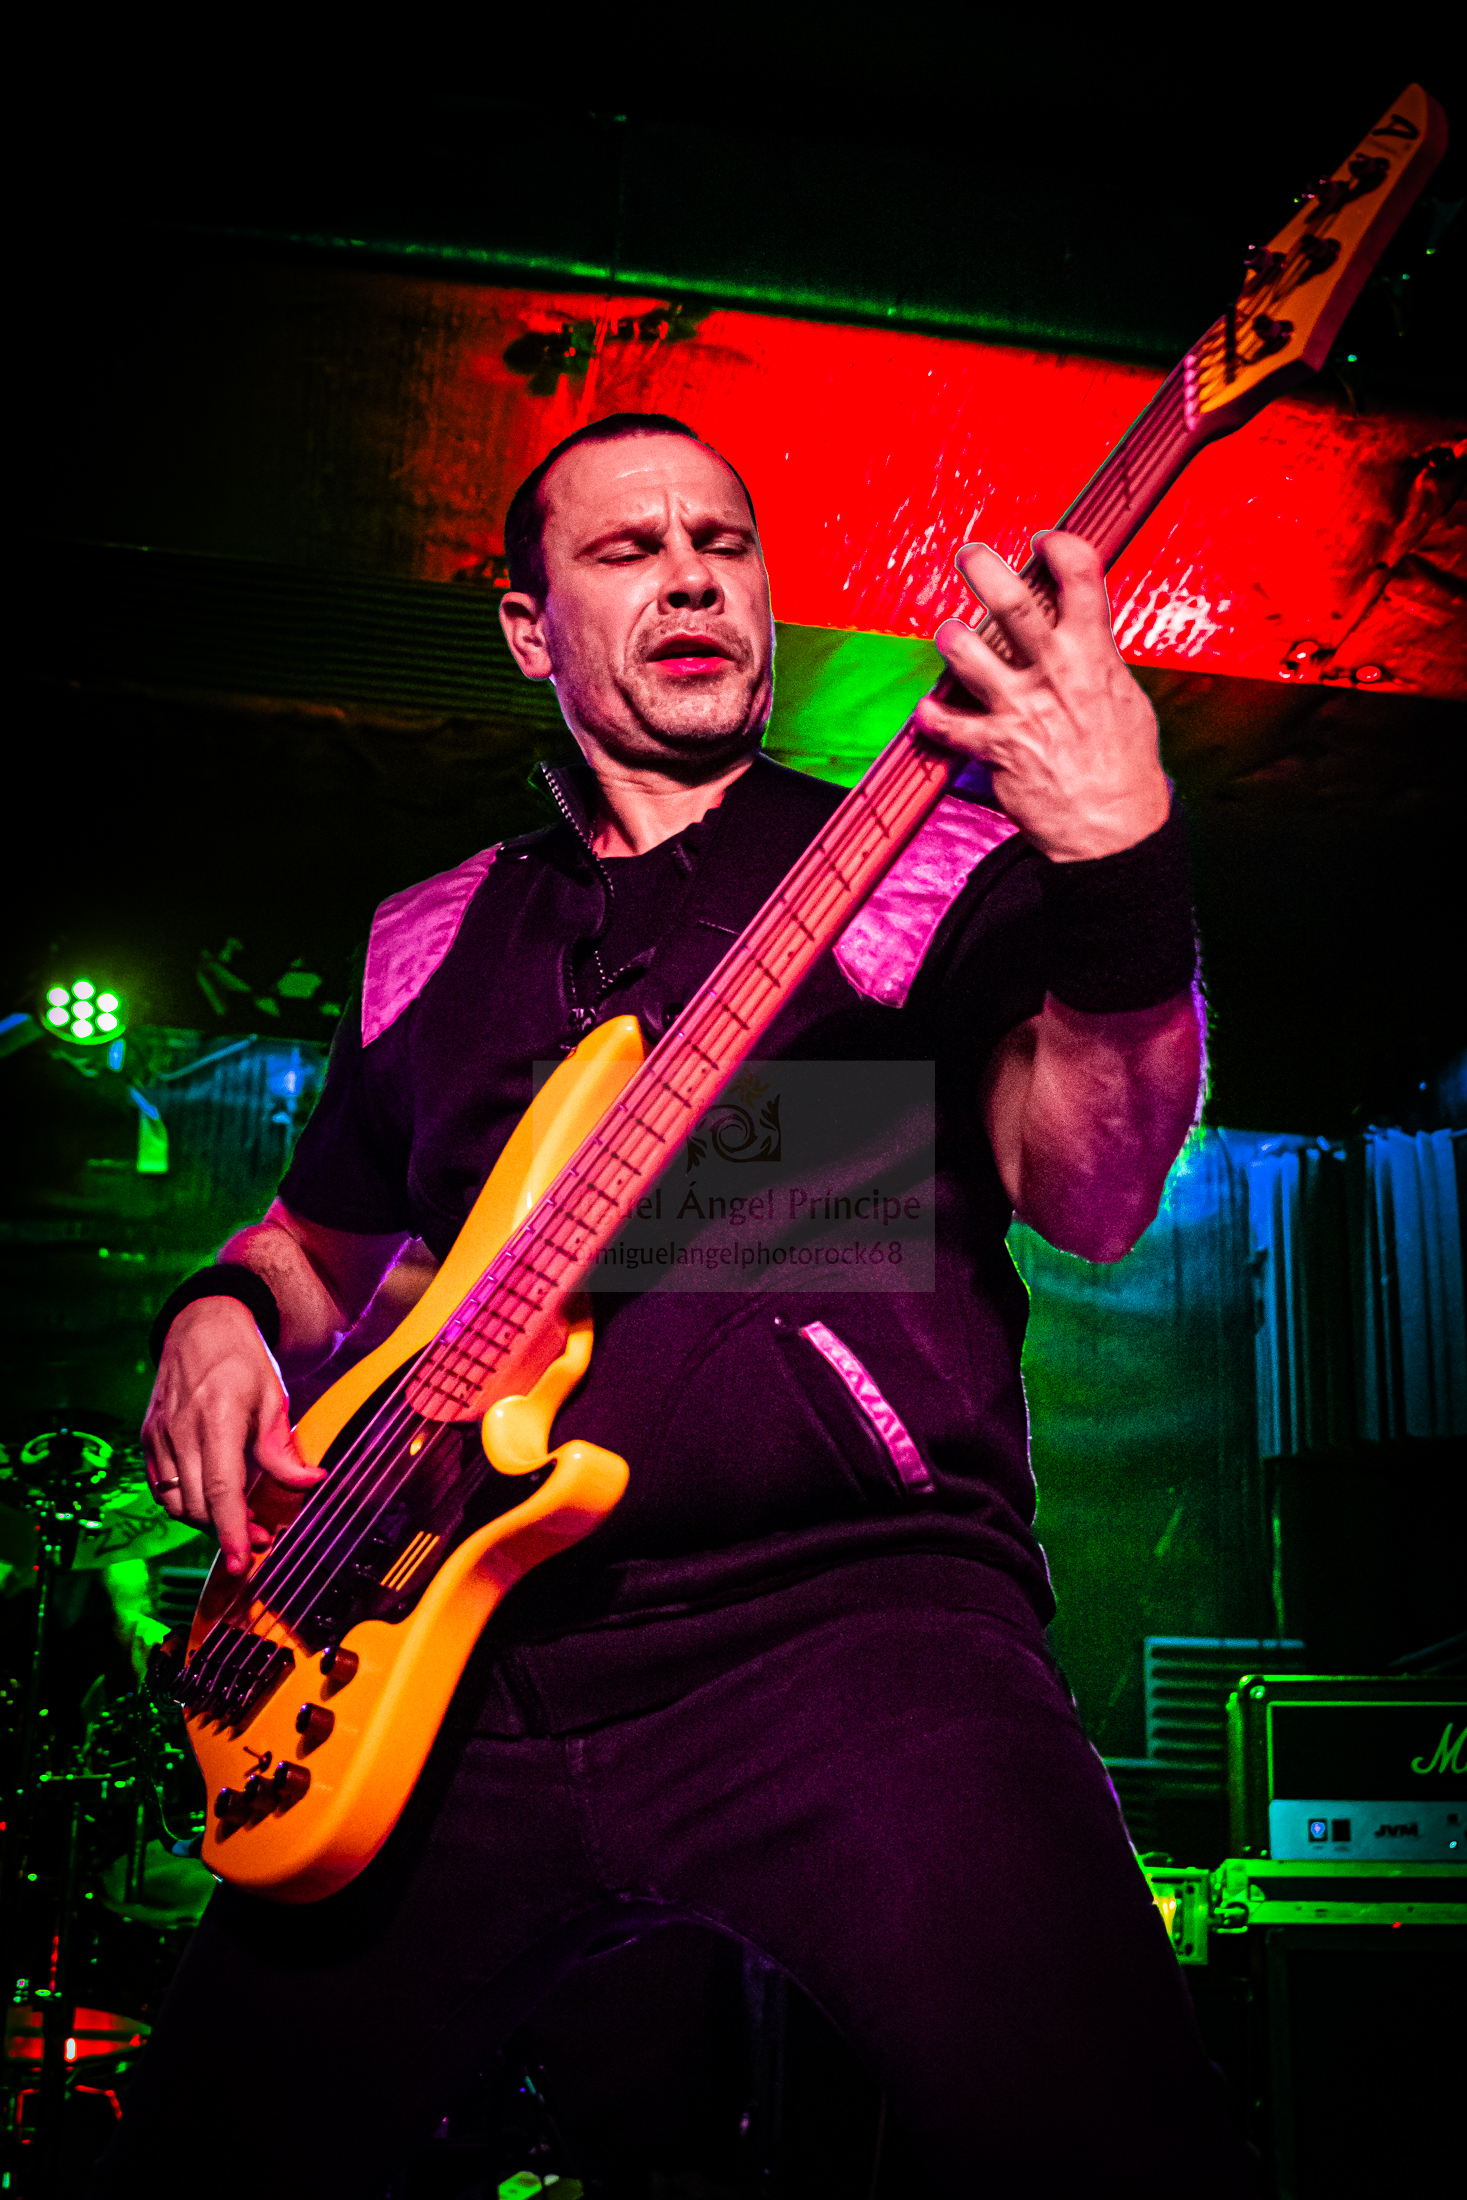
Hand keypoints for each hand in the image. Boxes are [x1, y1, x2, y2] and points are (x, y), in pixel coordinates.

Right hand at [141, 1298, 324, 1576]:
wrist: (201, 1326)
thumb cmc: (242, 1360)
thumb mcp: (273, 1399)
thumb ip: (283, 1449)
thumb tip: (309, 1484)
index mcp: (216, 1418)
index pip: (222, 1491)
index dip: (233, 1532)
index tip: (244, 1561)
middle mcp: (180, 1431)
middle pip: (199, 1505)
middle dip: (230, 1531)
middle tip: (263, 1536)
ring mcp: (159, 1436)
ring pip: (178, 1503)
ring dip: (207, 1521)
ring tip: (240, 1519)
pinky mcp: (148, 1438)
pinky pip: (163, 1489)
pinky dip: (186, 1503)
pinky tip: (211, 1498)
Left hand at [915, 532, 1168, 861]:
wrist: (1113, 826)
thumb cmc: (1123, 765)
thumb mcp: (1125, 697)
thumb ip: (1097, 659)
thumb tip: (1084, 632)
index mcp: (1093, 655)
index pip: (1082, 577)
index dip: (1060, 546)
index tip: (1045, 541)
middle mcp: (1055, 674)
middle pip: (1013, 603)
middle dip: (984, 568)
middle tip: (969, 555)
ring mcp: (1021, 709)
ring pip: (969, 654)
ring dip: (952, 637)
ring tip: (949, 633)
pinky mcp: (997, 747)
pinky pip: (948, 725)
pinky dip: (932, 716)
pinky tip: (927, 710)